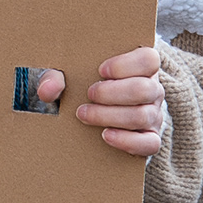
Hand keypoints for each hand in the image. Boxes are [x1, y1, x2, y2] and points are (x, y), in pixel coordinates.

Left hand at [54, 43, 167, 157]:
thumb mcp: (71, 78)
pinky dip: (127, 140)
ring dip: (111, 116)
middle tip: (89, 94)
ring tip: (86, 114)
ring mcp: (154, 116)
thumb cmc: (87, 90)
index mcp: (142, 68)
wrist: (94, 120)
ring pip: (143, 116)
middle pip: (144, 89)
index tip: (100, 70)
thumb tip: (48, 89)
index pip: (149, 59)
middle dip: (112, 93)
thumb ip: (56, 78)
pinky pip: (150, 143)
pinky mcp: (151, 139)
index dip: (126, 64)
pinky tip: (106, 135)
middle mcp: (153, 90)